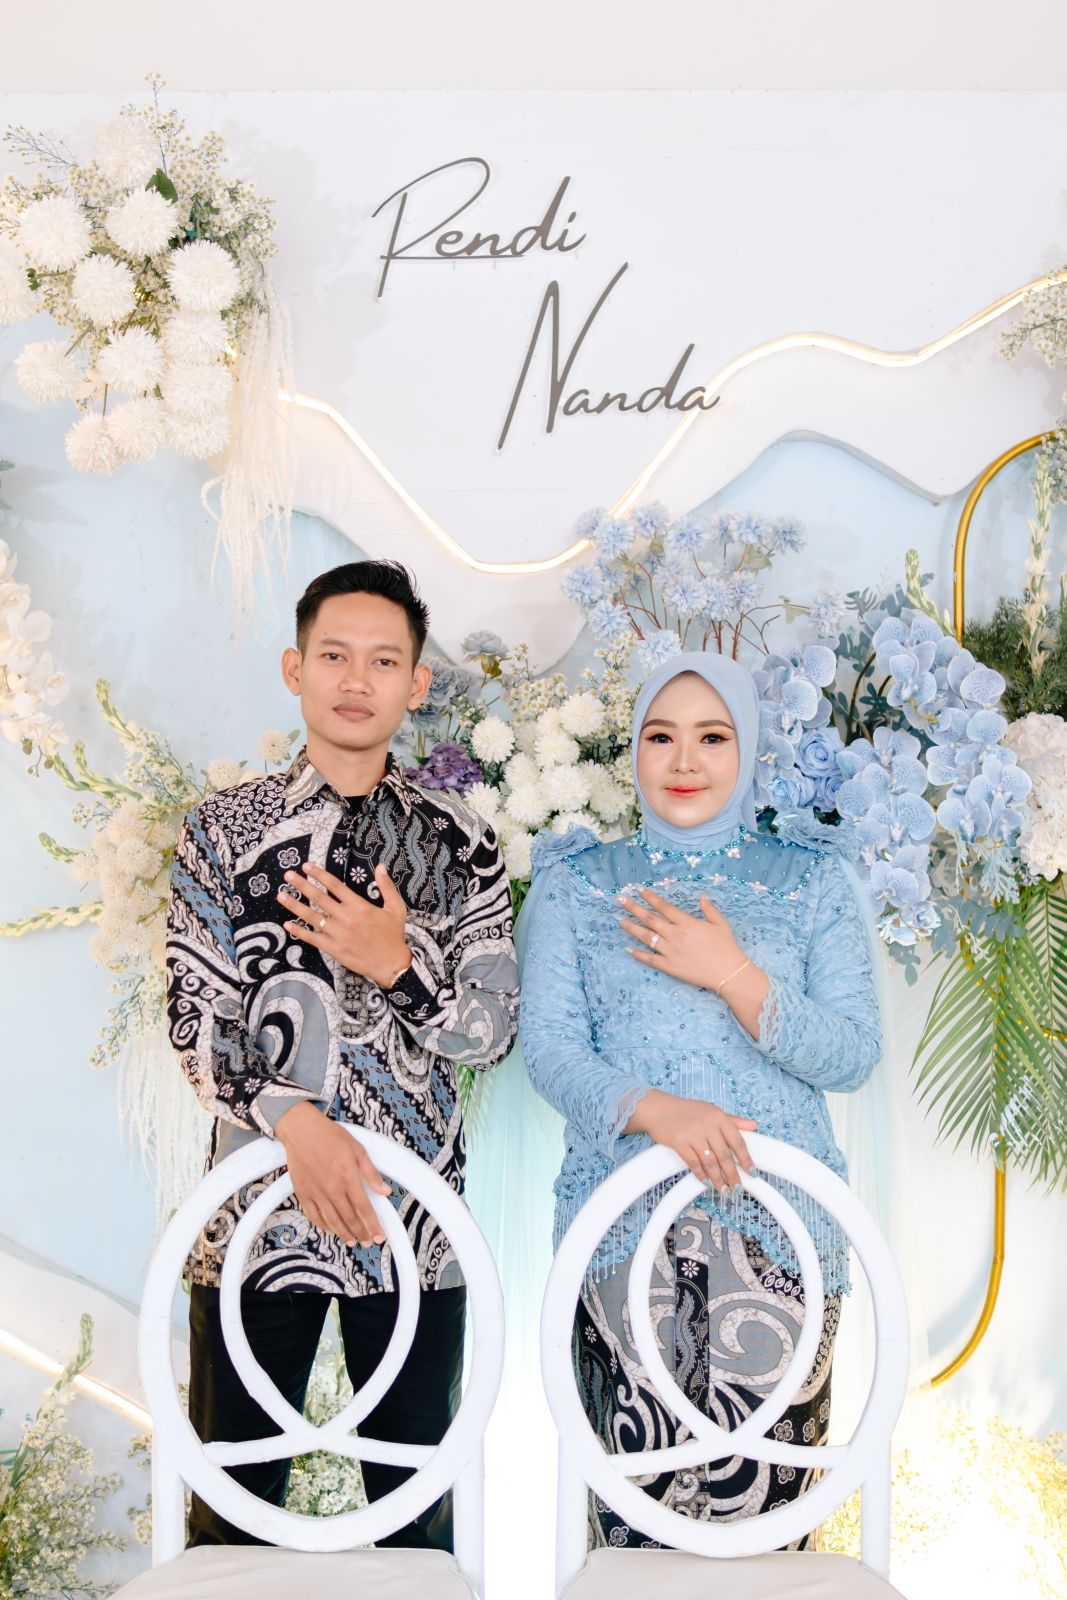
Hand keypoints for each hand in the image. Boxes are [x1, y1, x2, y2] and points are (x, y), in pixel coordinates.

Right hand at [274, 1102, 391, 1246]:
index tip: (379, 1236)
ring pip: (332, 1221)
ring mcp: (316, 1192)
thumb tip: (384, 1191)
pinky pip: (314, 1216)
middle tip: (368, 1241)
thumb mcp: (357, 1150)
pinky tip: (331, 1230)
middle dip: (361, 1233)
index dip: (373, 1225)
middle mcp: (332, 1188)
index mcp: (348, 1177)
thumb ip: (371, 1173)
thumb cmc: (329, 1136)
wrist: (301, 1130)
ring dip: (344, 1234)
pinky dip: (323, 1226)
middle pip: (349, 1218)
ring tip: (352, 1241)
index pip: (364, 1208)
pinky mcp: (303, 1193)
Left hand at [278, 860, 412, 988]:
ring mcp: (338, 934)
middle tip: (288, 876)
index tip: (306, 866)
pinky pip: (313, 938)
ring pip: (312, 916)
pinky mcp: (333, 948)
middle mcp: (346, 917)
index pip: (335, 885)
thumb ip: (386, 886)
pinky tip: (287, 924)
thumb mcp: (396, 908)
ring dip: (295, 905)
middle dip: (301, 885)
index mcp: (359, 906)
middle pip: (319, 897)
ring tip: (281, 896)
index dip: (319, 874)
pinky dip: (299, 931)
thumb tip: (380, 866)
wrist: (391, 964)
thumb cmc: (393, 935)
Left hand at [618, 885, 748, 991]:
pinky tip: (628, 949)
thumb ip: (709, 909)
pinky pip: (650, 959)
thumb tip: (702, 896)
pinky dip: (638, 954)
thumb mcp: (720, 924)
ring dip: (631, 927)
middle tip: (620, 898)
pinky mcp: (669, 966)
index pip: (664, 907)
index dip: (650, 897)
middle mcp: (675, 935)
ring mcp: (670, 951)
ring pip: (646, 937)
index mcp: (687, 923)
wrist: (728, 973)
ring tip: (619, 920)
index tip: (639, 889)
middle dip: (633, 907)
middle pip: (649, 919)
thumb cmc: (726, 947)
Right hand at [626, 1088, 756, 1192]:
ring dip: (717, 1179)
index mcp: (718, 1116)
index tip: (751, 1172)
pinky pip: (693, 1162)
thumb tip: (753, 1126)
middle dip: (732, 1175)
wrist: (657, 1108)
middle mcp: (707, 1124)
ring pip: (710, 1162)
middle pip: (724, 1155)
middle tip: (737, 1187)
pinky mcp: (679, 1142)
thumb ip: (733, 1120)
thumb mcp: (711, 1110)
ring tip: (723, 1189)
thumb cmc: (685, 1110)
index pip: (737, 1141)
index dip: (746, 1159)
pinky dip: (700, 1174)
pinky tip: (705, 1181)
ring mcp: (693, 1133)